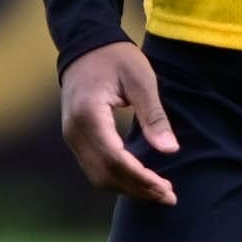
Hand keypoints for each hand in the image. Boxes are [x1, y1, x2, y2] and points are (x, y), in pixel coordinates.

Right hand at [59, 41, 178, 204]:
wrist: (85, 45)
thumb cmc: (116, 57)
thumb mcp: (140, 79)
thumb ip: (154, 115)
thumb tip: (170, 150)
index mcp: (89, 115)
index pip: (114, 159)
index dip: (140, 178)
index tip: (166, 188)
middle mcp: (74, 131)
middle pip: (105, 174)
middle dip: (137, 189)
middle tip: (169, 196)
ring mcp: (72, 137)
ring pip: (98, 176)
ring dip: (128, 188)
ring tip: (158, 192)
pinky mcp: (76, 138)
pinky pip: (95, 167)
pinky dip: (118, 178)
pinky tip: (140, 179)